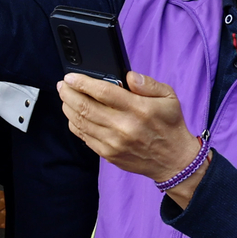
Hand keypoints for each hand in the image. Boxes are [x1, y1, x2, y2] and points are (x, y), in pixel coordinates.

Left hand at [58, 71, 202, 193]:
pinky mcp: (108, 154)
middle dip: (68, 93)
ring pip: (81, 122)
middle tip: (62, 85)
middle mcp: (124, 126)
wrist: (174, 161)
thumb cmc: (170, 126)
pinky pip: (83, 136)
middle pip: (85, 106)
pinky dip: (74, 123)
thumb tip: (128, 76)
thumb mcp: (169, 97)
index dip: (82, 82)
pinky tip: (73, 114)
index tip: (70, 77)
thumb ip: (148, 84)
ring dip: (68, 107)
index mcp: (138, 109)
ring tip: (65, 97)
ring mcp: (114, 142)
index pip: (103, 92)